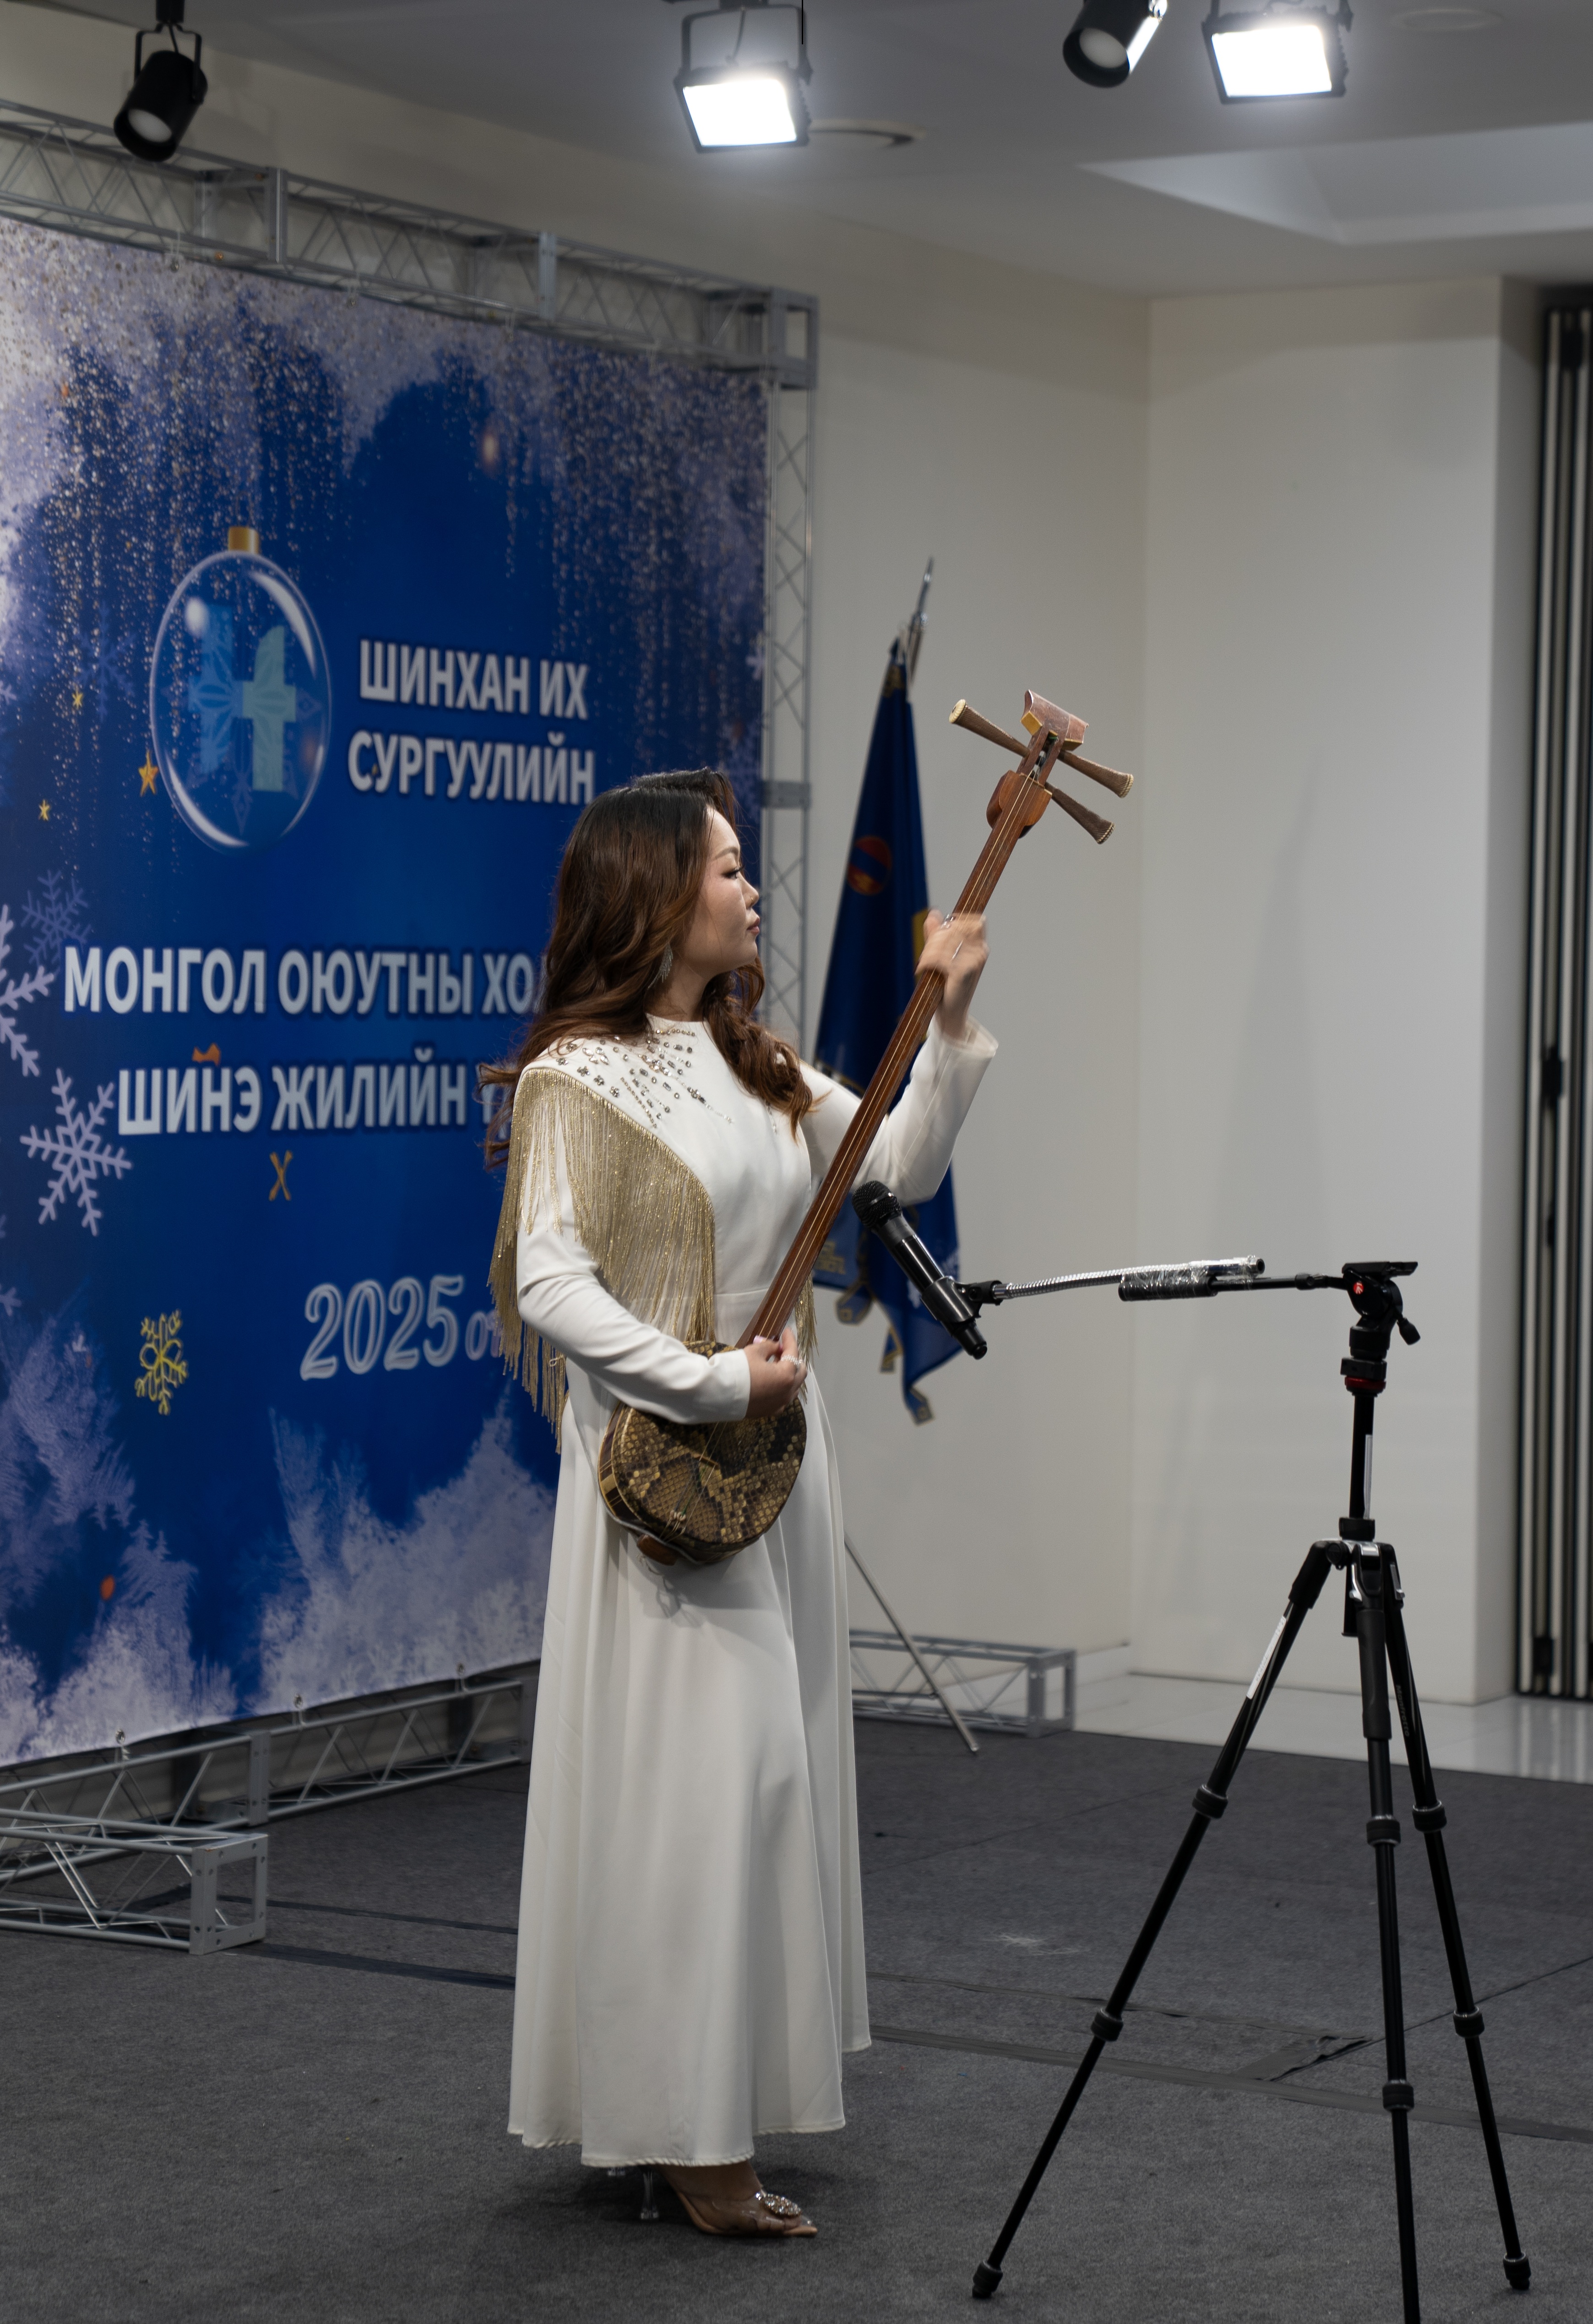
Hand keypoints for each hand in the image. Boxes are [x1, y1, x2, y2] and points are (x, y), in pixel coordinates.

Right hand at [745, 1326, 806, 1416]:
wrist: (720, 1394)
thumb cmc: (739, 1370)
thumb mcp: (754, 1352)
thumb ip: (770, 1347)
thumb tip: (776, 1346)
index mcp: (786, 1375)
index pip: (793, 1353)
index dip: (790, 1340)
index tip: (787, 1331)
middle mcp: (788, 1392)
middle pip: (800, 1372)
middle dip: (793, 1358)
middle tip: (782, 1349)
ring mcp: (781, 1403)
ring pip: (794, 1386)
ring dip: (790, 1373)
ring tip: (777, 1364)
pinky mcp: (771, 1411)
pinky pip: (784, 1398)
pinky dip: (783, 1387)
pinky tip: (773, 1381)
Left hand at [918, 909, 988, 1043]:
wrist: (950, 1013)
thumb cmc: (947, 985)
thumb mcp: (943, 955)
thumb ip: (938, 934)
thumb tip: (934, 913)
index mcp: (980, 947)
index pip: (973, 921)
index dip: (956, 922)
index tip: (941, 933)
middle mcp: (980, 952)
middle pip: (954, 929)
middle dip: (935, 939)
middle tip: (926, 954)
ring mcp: (974, 961)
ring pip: (945, 941)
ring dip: (929, 951)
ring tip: (923, 964)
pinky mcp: (963, 972)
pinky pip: (940, 957)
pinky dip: (927, 962)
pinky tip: (921, 970)